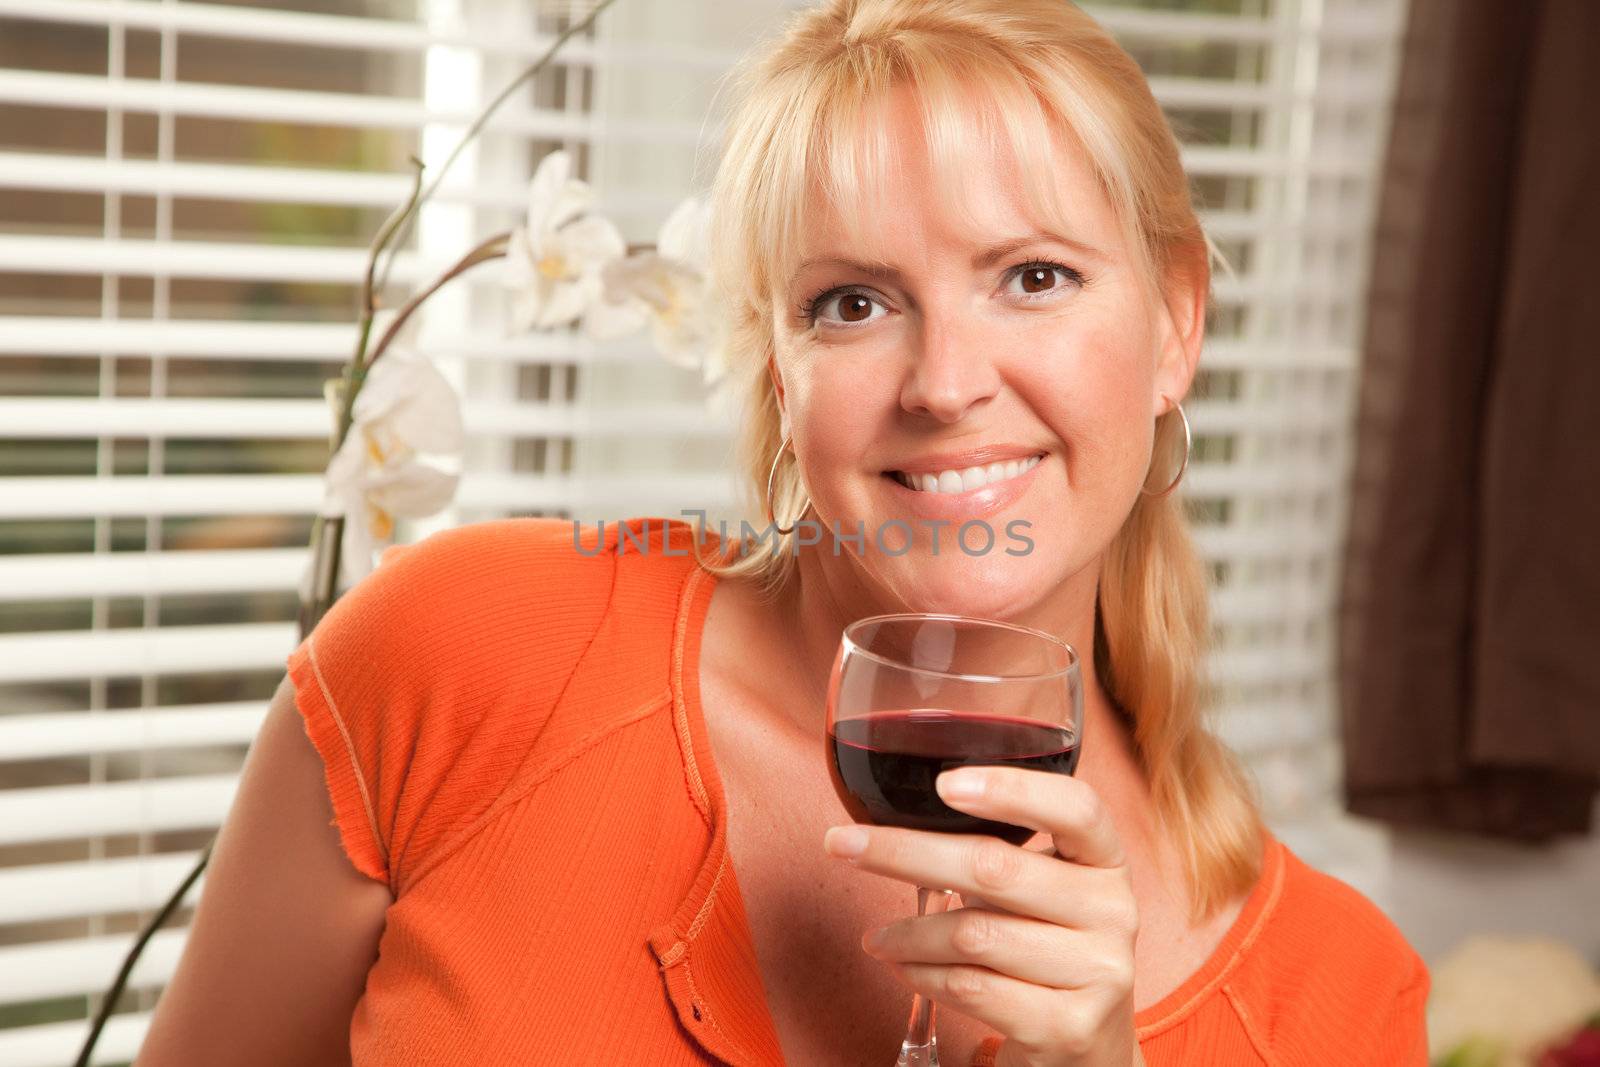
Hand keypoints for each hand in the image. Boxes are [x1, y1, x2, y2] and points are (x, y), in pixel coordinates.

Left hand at [822, 766, 1141, 1066]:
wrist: (1088, 1046)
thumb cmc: (1046, 947)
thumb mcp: (1044, 893)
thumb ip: (1001, 854)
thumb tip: (896, 825)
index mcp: (1106, 861)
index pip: (1076, 808)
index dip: (1012, 789)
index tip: (944, 783)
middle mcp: (1114, 911)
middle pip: (996, 868)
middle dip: (904, 852)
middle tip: (841, 845)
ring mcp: (1098, 973)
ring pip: (973, 934)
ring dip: (907, 932)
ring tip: (877, 937)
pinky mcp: (1068, 1027)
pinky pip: (972, 988)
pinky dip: (923, 974)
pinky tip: (904, 966)